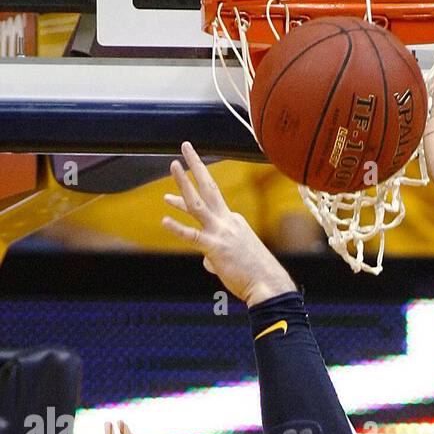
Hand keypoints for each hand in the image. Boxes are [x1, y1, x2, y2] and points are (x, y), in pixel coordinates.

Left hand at [161, 142, 294, 305]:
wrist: (269, 286)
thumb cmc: (257, 275)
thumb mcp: (237, 259)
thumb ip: (218, 257)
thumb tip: (208, 263)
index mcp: (235, 222)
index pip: (210, 205)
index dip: (188, 199)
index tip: (173, 197)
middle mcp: (228, 221)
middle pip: (209, 188)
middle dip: (196, 165)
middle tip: (185, 147)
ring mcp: (221, 233)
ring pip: (198, 204)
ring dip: (184, 183)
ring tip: (174, 165)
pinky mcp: (215, 248)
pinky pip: (192, 236)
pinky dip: (178, 228)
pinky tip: (164, 220)